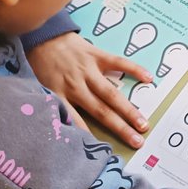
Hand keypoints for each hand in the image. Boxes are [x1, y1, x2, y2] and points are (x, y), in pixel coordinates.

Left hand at [27, 32, 151, 148]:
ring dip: (129, 110)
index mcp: (60, 95)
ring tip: (144, 123)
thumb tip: (63, 127)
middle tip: (138, 141)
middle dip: (120, 128)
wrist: (42, 36)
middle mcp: (76, 85)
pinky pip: (118, 62)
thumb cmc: (40, 64)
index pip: (77, 121)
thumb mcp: (38, 87)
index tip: (104, 152)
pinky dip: (134, 69)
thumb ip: (52, 105)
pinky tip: (148, 79)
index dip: (89, 137)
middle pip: (102, 111)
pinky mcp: (97, 55)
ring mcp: (88, 70)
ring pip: (111, 94)